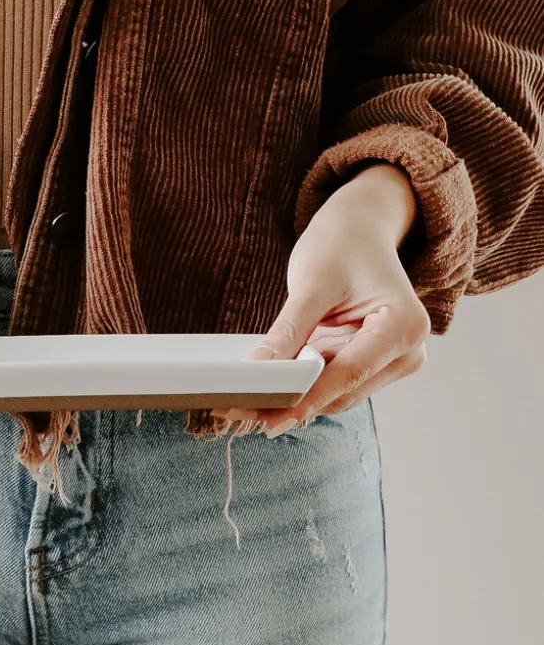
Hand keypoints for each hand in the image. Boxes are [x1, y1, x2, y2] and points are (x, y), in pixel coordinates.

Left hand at [213, 162, 430, 436]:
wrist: (360, 228)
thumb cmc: (342, 245)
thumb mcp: (311, 284)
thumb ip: (288, 332)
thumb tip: (259, 371)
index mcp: (404, 326)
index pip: (348, 373)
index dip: (305, 398)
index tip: (266, 415)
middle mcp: (407, 351)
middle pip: (341, 391)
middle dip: (291, 402)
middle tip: (238, 411)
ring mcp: (391, 361)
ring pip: (334, 393)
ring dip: (292, 398)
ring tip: (242, 404)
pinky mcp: (370, 363)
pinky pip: (330, 381)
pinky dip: (300, 384)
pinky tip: (265, 389)